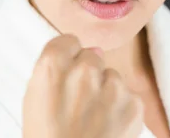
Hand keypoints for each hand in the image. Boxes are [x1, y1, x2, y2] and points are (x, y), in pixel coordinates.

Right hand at [22, 34, 144, 137]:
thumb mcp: (35, 102)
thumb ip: (55, 71)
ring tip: (93, 121)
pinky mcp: (134, 104)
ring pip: (112, 77)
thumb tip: (86, 52)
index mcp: (52, 67)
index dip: (68, 58)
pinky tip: (108, 128)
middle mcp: (85, 70)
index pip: (67, 41)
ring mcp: (113, 86)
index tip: (66, 74)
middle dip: (88, 75)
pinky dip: (121, 110)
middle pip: (92, 56)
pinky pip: (128, 96)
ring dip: (106, 92)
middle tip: (79, 104)